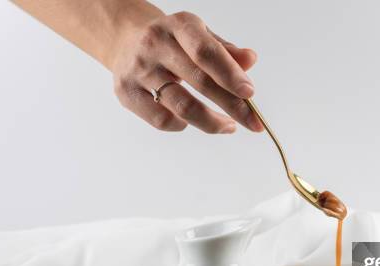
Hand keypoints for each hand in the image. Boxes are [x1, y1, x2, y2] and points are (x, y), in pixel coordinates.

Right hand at [111, 11, 263, 132]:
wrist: (126, 39)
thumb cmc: (173, 42)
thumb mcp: (200, 36)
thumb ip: (226, 51)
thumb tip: (250, 60)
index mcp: (178, 26)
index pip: (206, 52)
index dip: (230, 74)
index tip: (250, 93)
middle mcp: (155, 45)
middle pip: (200, 82)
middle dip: (232, 106)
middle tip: (253, 122)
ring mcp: (138, 70)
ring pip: (182, 106)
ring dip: (211, 122)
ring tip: (229, 126)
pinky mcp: (126, 93)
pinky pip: (161, 120)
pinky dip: (182, 125)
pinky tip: (191, 121)